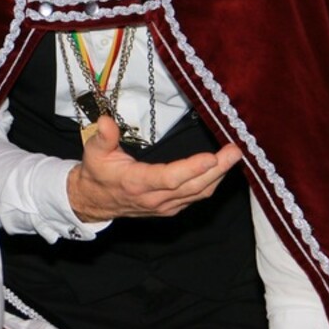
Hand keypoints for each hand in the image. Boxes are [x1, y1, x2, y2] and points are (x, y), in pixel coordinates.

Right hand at [68, 115, 242, 221]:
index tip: (212, 158)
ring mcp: (165, 206)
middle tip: (235, 151)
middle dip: (218, 169)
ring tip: (233, 156)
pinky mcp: (171, 208)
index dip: (192, 169)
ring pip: (199, 192)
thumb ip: (103, 137)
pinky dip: (211, 182)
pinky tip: (220, 169)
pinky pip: (196, 196)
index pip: (170, 178)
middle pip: (193, 186)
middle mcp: (154, 198)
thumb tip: (106, 120)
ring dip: (219, 175)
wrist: (94, 201)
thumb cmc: (97, 173)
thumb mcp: (94, 152)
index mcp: (137, 183)